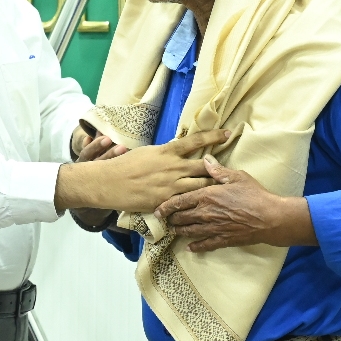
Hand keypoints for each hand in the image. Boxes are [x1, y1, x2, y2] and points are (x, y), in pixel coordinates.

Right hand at [55, 130, 225, 212]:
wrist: (109, 183)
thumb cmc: (124, 164)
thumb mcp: (146, 152)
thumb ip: (164, 152)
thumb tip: (175, 149)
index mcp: (167, 151)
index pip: (196, 141)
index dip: (213, 137)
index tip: (227, 134)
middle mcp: (172, 167)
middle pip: (204, 167)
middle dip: (218, 168)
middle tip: (231, 170)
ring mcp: (170, 186)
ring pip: (199, 186)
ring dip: (211, 187)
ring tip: (222, 190)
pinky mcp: (165, 201)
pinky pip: (185, 203)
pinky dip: (194, 203)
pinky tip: (203, 206)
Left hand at [156, 155, 316, 251]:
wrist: (270, 218)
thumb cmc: (254, 194)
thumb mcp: (237, 177)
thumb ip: (218, 170)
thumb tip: (206, 160)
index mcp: (207, 195)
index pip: (179, 201)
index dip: (166, 206)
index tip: (157, 210)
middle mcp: (205, 213)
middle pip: (181, 218)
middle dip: (171, 219)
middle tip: (165, 220)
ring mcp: (213, 228)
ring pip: (189, 232)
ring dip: (180, 232)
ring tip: (174, 231)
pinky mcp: (222, 240)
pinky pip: (204, 245)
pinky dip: (195, 246)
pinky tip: (190, 247)